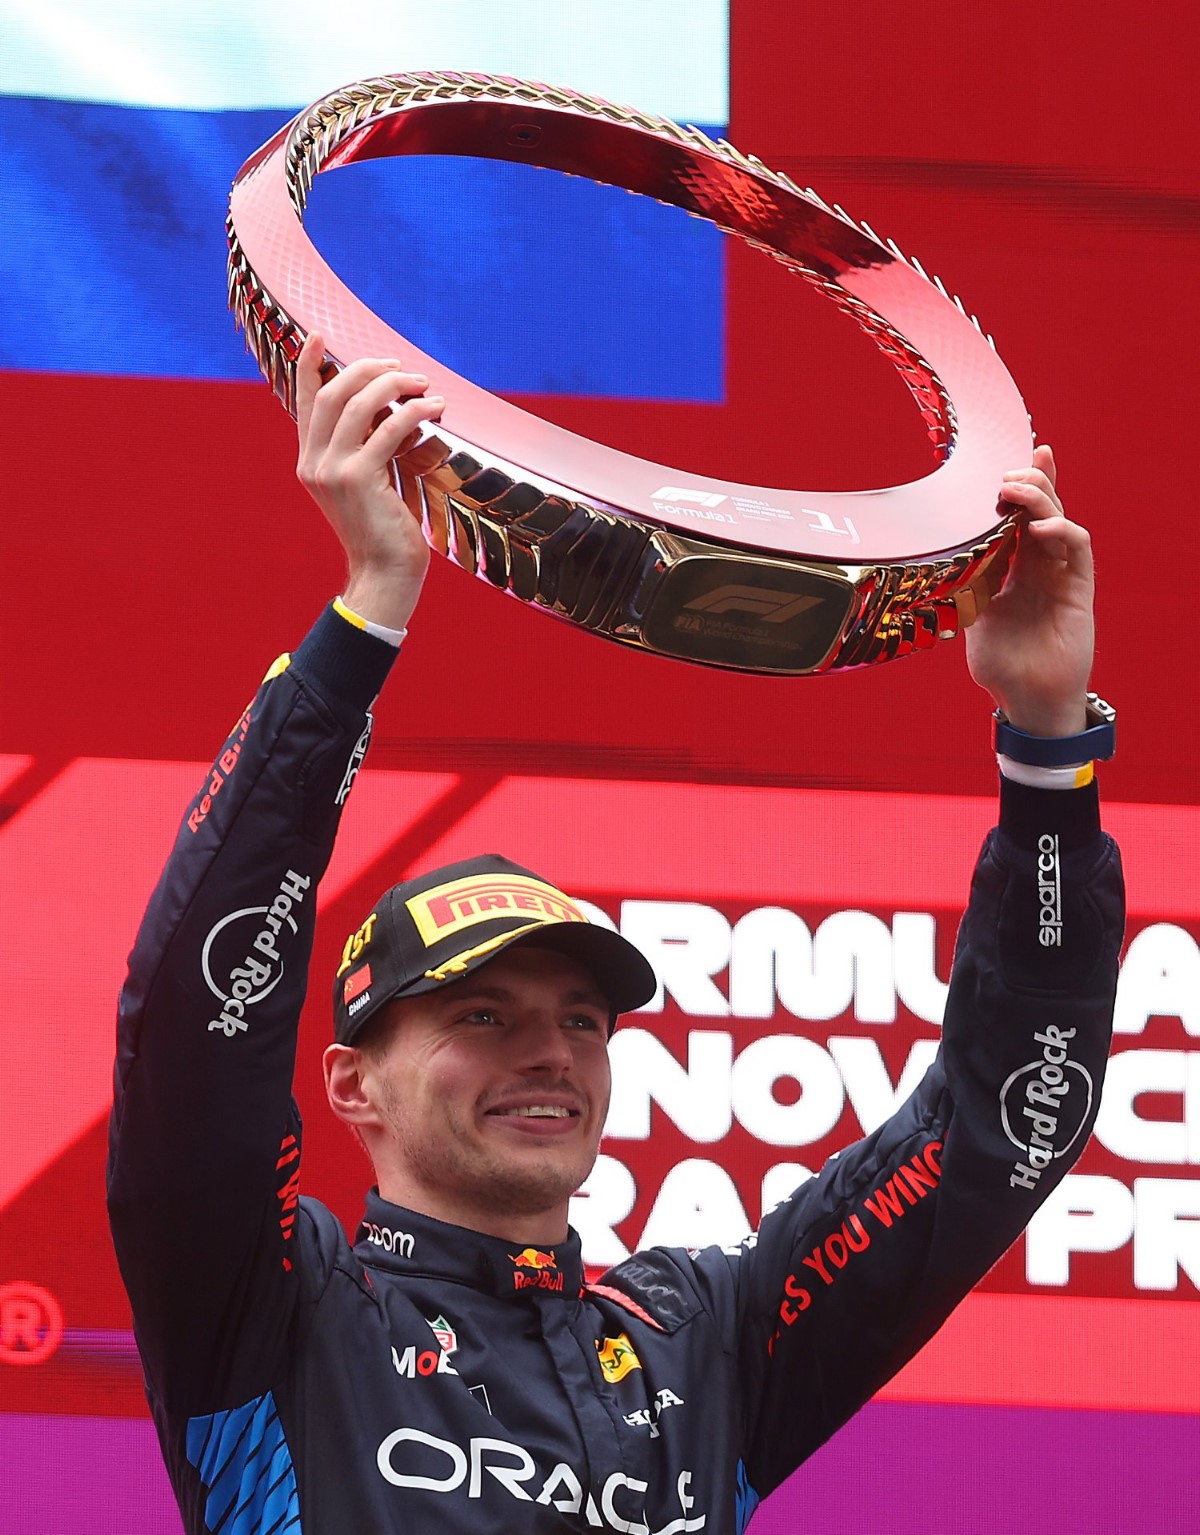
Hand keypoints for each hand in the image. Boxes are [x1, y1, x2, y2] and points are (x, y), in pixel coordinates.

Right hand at [295, 332, 444, 631]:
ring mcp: (333, 470)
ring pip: (359, 403)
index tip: (319, 335)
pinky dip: (416, 411)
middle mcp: (313, 462)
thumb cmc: (384, 531)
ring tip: (424, 385)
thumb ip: (366, 448)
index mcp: (309, 461)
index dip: (310, 365)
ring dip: (396, 385)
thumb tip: (389, 410)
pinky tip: (437, 409)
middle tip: (402, 368)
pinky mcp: (359, 479)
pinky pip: (389, 428)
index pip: (305, 402)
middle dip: (369, 370)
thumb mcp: (367, 485)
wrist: (384, 575)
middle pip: (334, 393)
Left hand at [965, 446, 1093, 736]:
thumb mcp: (971, 615)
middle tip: (1005, 475)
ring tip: (1016, 490)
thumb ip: (962, 584)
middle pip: (1044, 509)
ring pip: (1061, 520)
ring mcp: (1062, 575)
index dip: (1021, 486)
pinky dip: (1062, 531)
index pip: (1020, 517)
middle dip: (1029, 482)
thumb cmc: (1001, 664)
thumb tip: (929, 562)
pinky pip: (1079, 549)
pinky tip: (1039, 529)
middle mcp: (1041, 566)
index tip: (1005, 461)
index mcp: (1016, 568)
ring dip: (1042, 499)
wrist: (1025, 700)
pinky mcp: (1079, 591)